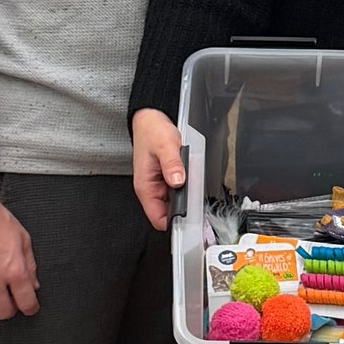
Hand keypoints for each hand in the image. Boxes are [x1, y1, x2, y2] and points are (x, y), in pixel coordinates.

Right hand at [132, 109, 188, 231]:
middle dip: (183, 209)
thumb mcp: (165, 146)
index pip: (158, 218)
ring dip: (185, 198)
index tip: (189, 218)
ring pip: (174, 202)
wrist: (150, 120)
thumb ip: (172, 164)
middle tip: (197, 200)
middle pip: (168, 213)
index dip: (173, 222)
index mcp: (145, 187)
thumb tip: (178, 181)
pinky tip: (190, 178)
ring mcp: (158, 186)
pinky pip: (177, 191)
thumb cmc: (152, 132)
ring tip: (193, 184)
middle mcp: (150, 190)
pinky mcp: (165, 180)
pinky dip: (185, 188)